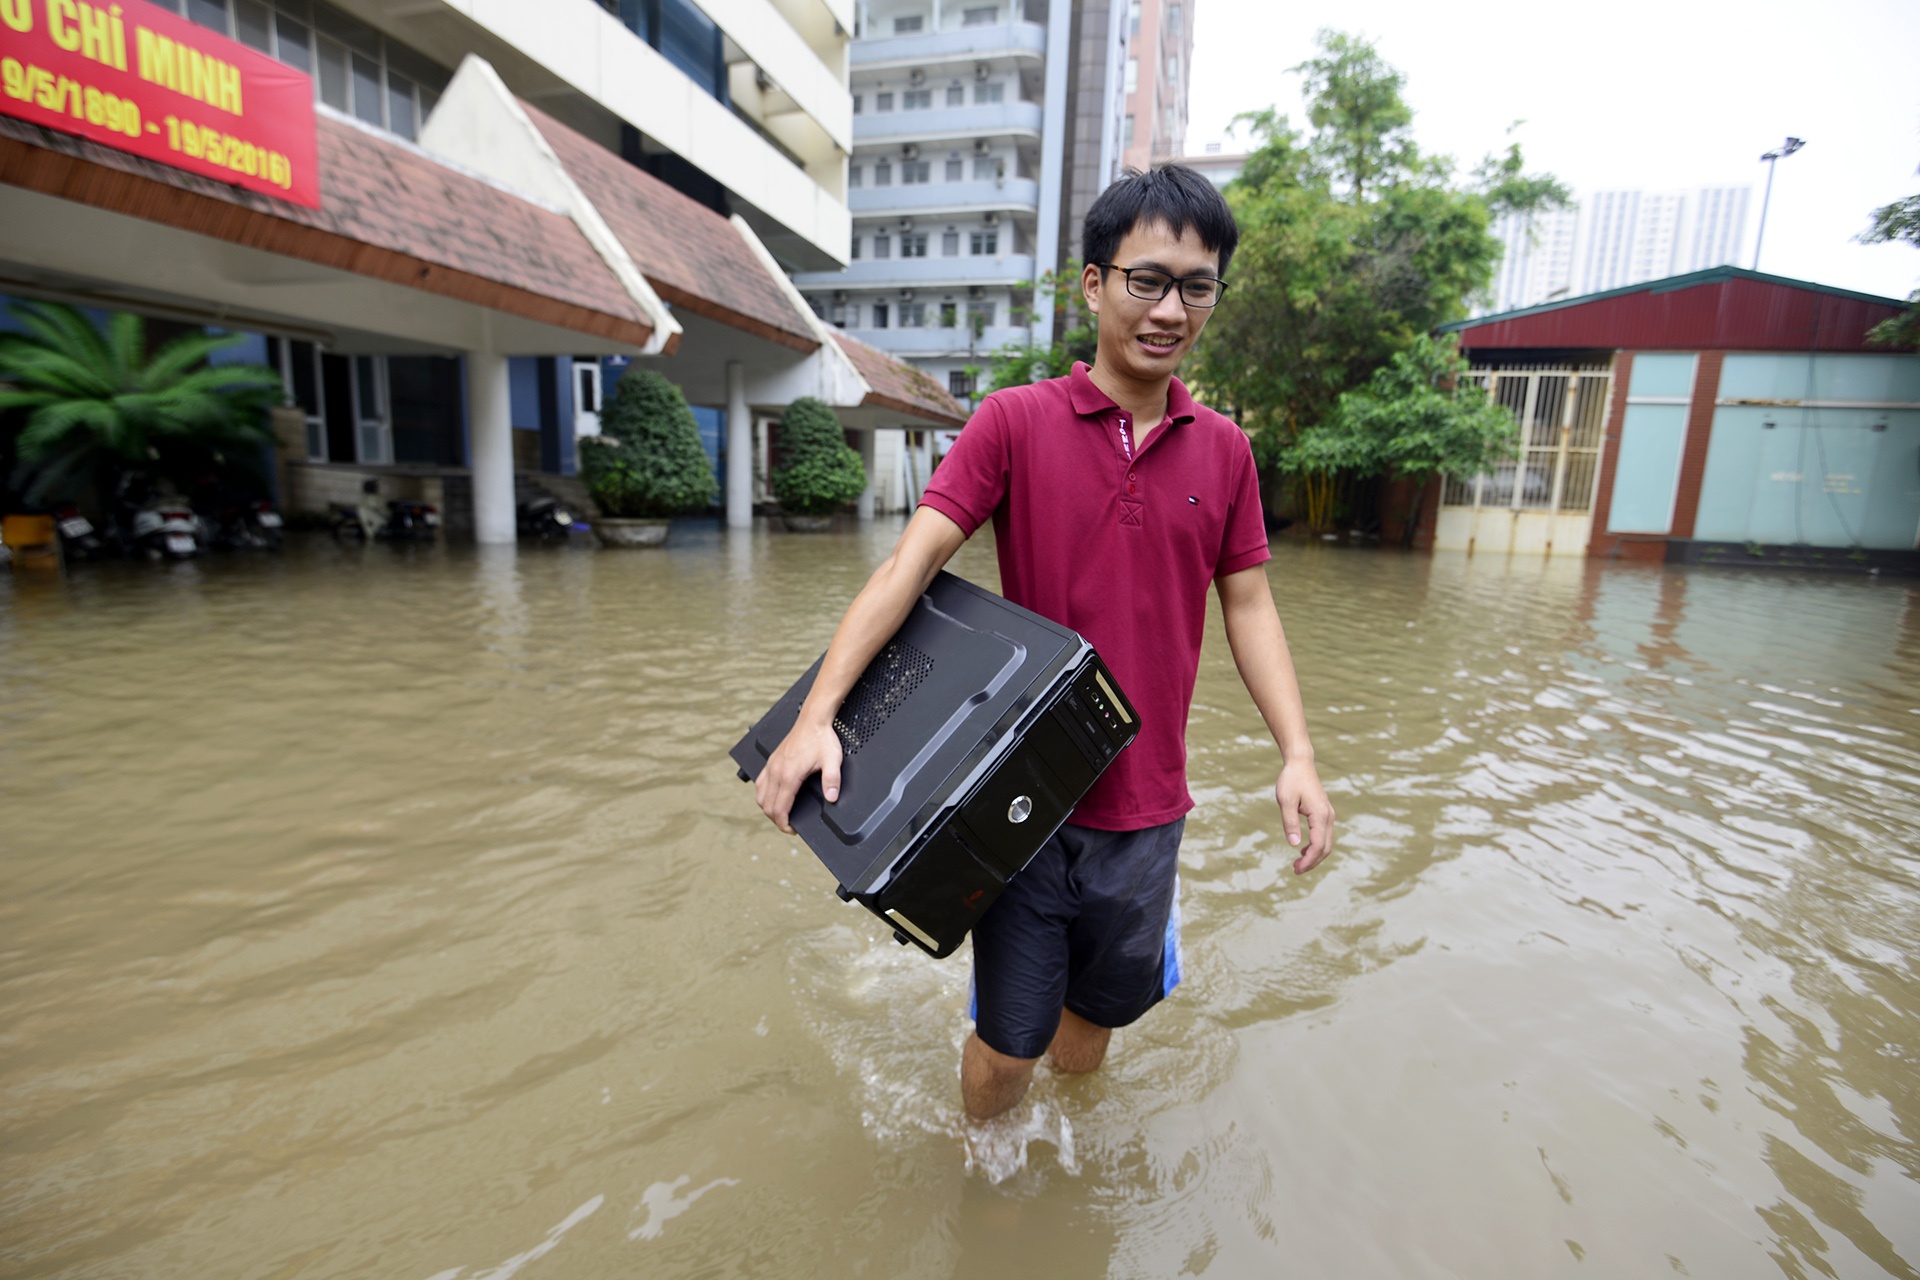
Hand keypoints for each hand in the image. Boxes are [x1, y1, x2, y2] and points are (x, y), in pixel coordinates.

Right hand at [754, 717, 844, 834]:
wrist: (813, 720)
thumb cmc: (821, 739)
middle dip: (776, 819)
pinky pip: (760, 782)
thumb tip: (831, 798)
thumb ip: (832, 781)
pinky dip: (763, 794)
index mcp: (789, 776)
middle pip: (767, 806)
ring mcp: (771, 766)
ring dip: (768, 808)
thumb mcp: (833, 761)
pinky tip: (772, 796)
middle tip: (789, 825)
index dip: (784, 824)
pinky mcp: (771, 761)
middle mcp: (776, 772)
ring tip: (781, 813)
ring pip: (760, 795)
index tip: (791, 830)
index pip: (779, 809)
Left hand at [1275, 759, 1333, 874]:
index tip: (1296, 869)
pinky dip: (1316, 846)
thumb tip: (1293, 845)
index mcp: (1320, 815)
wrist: (1300, 764)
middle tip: (1296, 870)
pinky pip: (1324, 835)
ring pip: (1327, 843)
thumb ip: (1289, 823)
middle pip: (1326, 847)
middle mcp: (1329, 817)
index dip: (1308, 860)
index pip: (1318, 845)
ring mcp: (1328, 815)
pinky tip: (1303, 850)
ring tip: (1298, 864)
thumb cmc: (1291, 780)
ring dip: (1315, 855)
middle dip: (1312, 862)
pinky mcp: (1325, 813)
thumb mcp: (1286, 801)